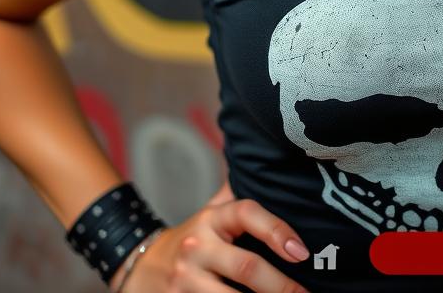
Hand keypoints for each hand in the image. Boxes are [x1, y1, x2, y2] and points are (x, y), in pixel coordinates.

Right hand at [118, 194, 312, 292]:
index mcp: (212, 218)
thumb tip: (275, 161)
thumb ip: (238, 191)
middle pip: (247, 267)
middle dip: (281, 286)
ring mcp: (185, 279)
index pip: (248, 214)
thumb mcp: (211, 210)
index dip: (278, 231)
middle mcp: (198, 247)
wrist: (141, 266)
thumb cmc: (193, 237)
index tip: (302, 252)